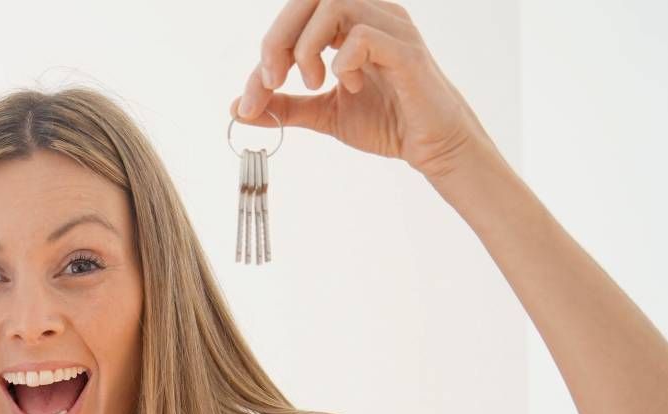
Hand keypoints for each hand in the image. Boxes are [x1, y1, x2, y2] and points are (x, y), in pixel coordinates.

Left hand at [232, 0, 498, 180]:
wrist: (431, 146)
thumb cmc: (386, 121)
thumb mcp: (322, 113)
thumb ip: (284, 106)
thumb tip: (236, 107)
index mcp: (349, 24)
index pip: (296, 15)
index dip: (266, 52)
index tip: (252, 99)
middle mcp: (371, 14)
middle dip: (278, 39)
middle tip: (273, 81)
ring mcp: (391, 27)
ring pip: (334, 3)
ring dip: (306, 47)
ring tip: (312, 83)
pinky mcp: (407, 51)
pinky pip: (363, 35)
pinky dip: (342, 62)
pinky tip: (349, 87)